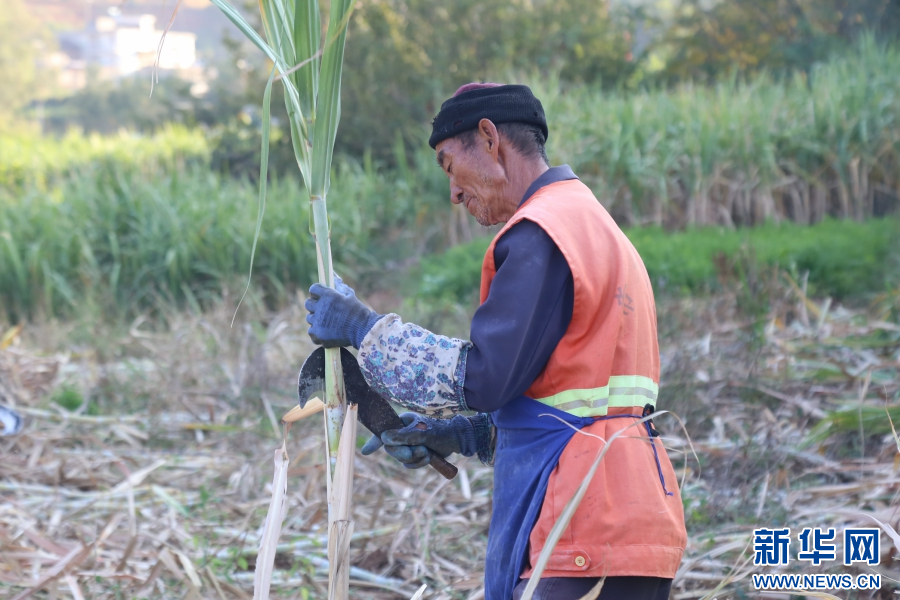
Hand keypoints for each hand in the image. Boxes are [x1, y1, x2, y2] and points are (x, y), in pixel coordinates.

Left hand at [305, 275, 381, 347]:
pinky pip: (311, 331)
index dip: (317, 292)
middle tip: (323, 310)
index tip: (320, 296)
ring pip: (309, 318)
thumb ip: (338, 284)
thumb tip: (332, 273)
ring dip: (316, 319)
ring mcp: (319, 322)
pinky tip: (326, 332)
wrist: (364, 330)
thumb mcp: (349, 295)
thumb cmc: (358, 311)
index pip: (313, 289)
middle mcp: (321, 308)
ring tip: (328, 323)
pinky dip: (317, 333)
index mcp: (329, 295)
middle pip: (308, 304)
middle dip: (314, 306)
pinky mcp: (319, 334)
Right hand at [361, 412, 476, 468]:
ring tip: (427, 452)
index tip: (365, 452)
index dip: (374, 441)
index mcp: (402, 423)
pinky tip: (428, 458)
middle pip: (391, 448)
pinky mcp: (416, 454)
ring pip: (401, 458)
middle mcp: (403, 433)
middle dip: (402, 453)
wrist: (457, 440)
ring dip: (414, 459)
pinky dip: (418, 464)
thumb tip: (384, 438)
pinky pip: (409, 464)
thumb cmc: (441, 431)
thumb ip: (403, 436)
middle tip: (413, 453)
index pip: (384, 431)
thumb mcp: (422, 434)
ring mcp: (409, 444)